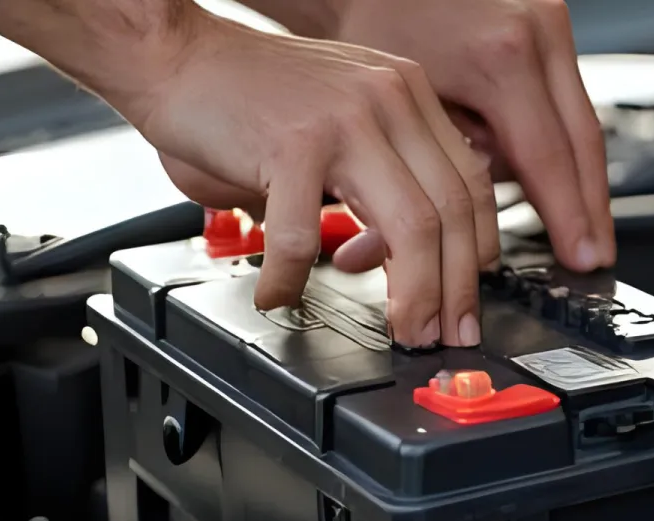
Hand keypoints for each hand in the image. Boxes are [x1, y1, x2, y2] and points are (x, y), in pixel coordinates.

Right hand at [129, 14, 495, 346]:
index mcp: (408, 94)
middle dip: (455, 289)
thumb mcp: (343, 117)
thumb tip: (407, 254)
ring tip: (400, 330)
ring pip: (410, 228)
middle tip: (445, 334)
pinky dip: (294, 280)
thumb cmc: (250, 94)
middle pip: (452, 212)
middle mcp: (388, 100)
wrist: (175, 53)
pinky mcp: (291, 144)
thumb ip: (383, 171)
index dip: (478, 253)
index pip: (472, 184)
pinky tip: (279, 295)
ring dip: (412, 296)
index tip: (468, 298)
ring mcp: (344, 121)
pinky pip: (305, 238)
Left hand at [329, 0, 615, 271]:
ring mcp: (548, 22)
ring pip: (579, 121)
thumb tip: (426, 246)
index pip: (547, 158)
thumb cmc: (370, 23)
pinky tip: (556, 179)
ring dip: (578, 178)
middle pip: (583, 142)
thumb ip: (422, 177)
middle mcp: (537, 33)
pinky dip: (562, 142)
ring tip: (579, 228)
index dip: (566, 217)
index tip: (580, 258)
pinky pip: (565, 97)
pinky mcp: (548, 21)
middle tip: (596, 255)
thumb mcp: (395, 110)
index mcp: (501, 56)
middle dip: (590, 207)